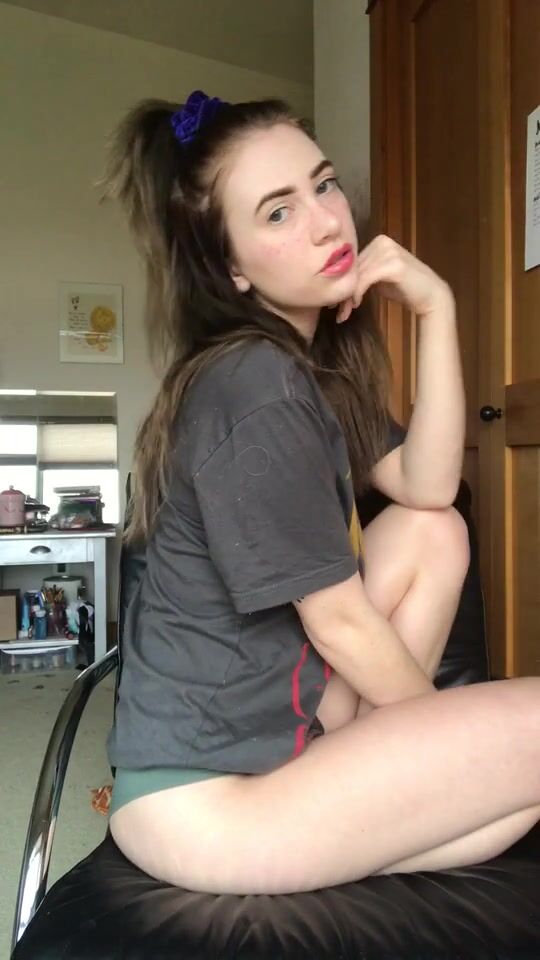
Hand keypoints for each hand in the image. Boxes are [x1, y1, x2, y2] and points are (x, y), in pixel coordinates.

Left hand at [336, 235, 453, 323]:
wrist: (430, 296)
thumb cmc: (404, 288)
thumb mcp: (379, 278)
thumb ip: (363, 274)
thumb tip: (338, 281)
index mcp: (378, 241)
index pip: (352, 262)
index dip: (342, 282)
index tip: (334, 302)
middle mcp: (382, 241)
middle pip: (353, 268)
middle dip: (343, 292)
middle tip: (336, 311)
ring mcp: (388, 251)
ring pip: (357, 275)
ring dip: (348, 297)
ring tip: (344, 313)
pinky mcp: (393, 264)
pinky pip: (366, 279)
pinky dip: (358, 293)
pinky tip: (356, 305)